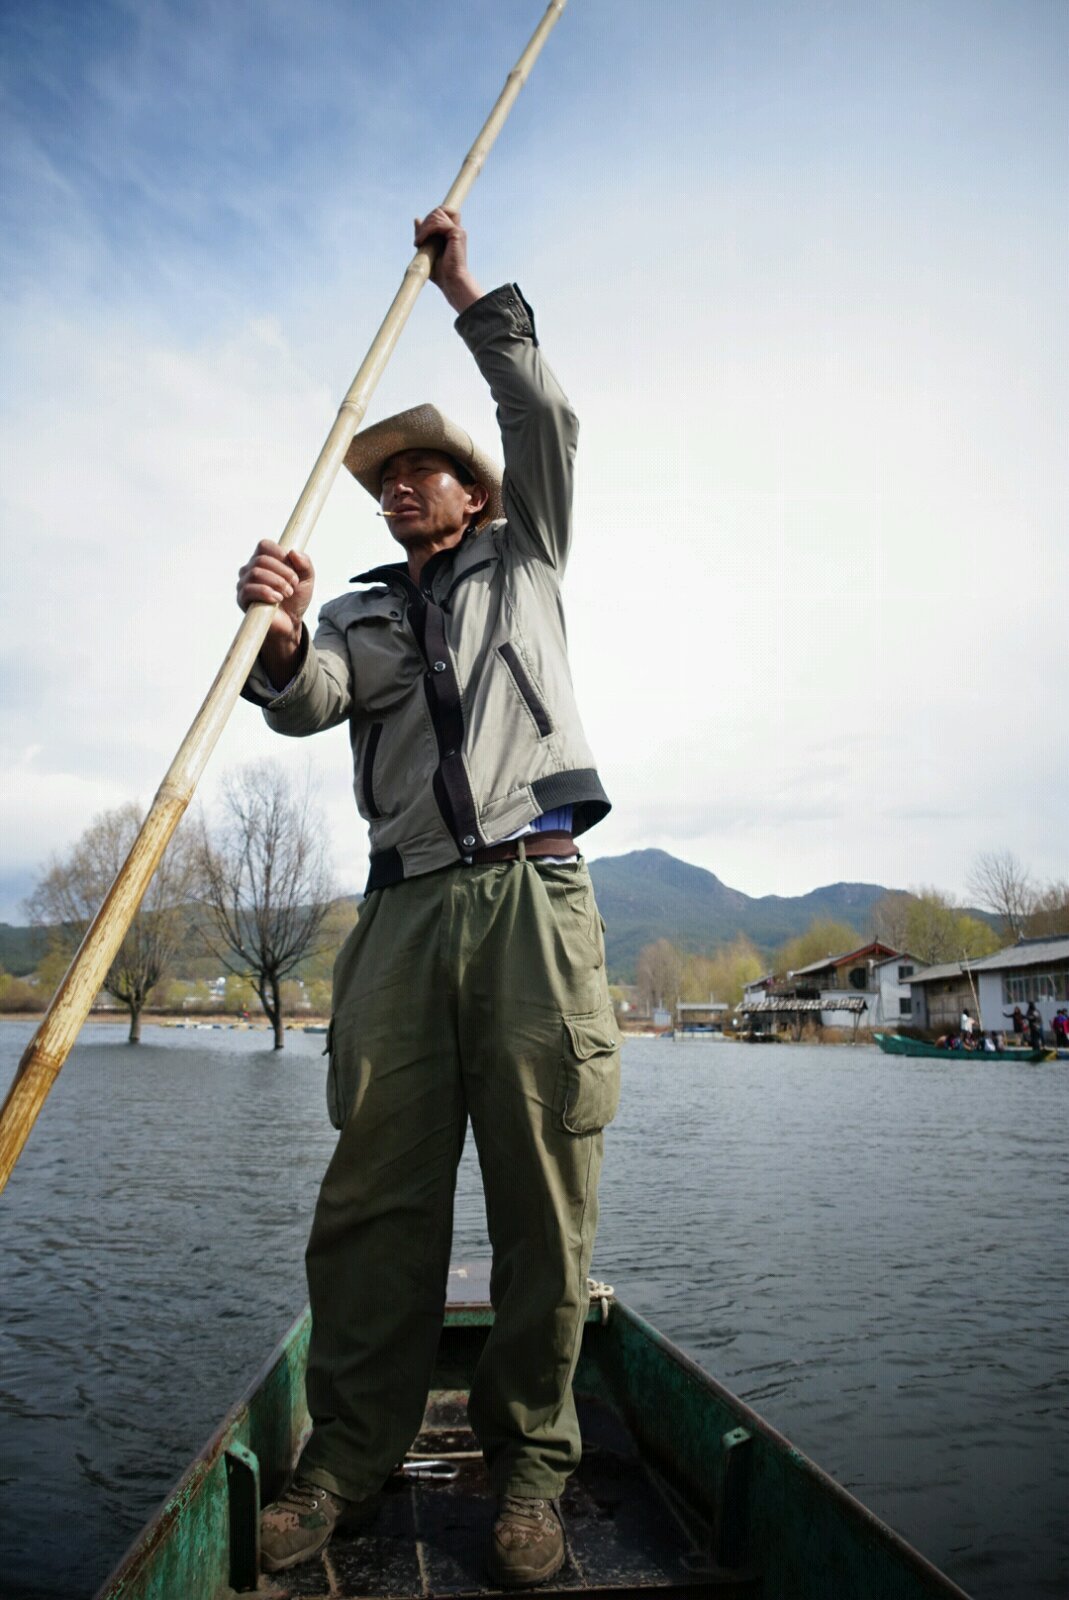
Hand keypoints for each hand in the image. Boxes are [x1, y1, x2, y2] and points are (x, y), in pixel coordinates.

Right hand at [237, 540, 314, 685]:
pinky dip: (266, 592)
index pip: (264, 545)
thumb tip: (293, 552)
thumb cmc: (296, 598)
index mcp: (264, 560)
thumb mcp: (307, 579)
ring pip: (255, 573)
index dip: (280, 553)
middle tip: (294, 585)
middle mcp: (250, 569)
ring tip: (287, 593)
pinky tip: (277, 599)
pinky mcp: (242, 599)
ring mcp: (244, 583)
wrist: (290, 622)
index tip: (293, 568)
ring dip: (276, 582)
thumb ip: (305, 564)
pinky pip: (248, 589)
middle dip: (282, 572)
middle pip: (261, 560)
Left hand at [414, 207, 483, 313]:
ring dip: (424, 227)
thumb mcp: (427, 249)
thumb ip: (423, 234)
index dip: (429, 218)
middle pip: (439, 210)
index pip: (441, 212)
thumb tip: (417, 219)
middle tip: (418, 240)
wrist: (451, 282)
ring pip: (437, 215)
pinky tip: (421, 242)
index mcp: (451, 232)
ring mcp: (458, 231)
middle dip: (425, 222)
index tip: (420, 235)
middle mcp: (456, 229)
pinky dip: (427, 230)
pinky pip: (439, 224)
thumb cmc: (440, 272)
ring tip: (418, 242)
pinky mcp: (457, 234)